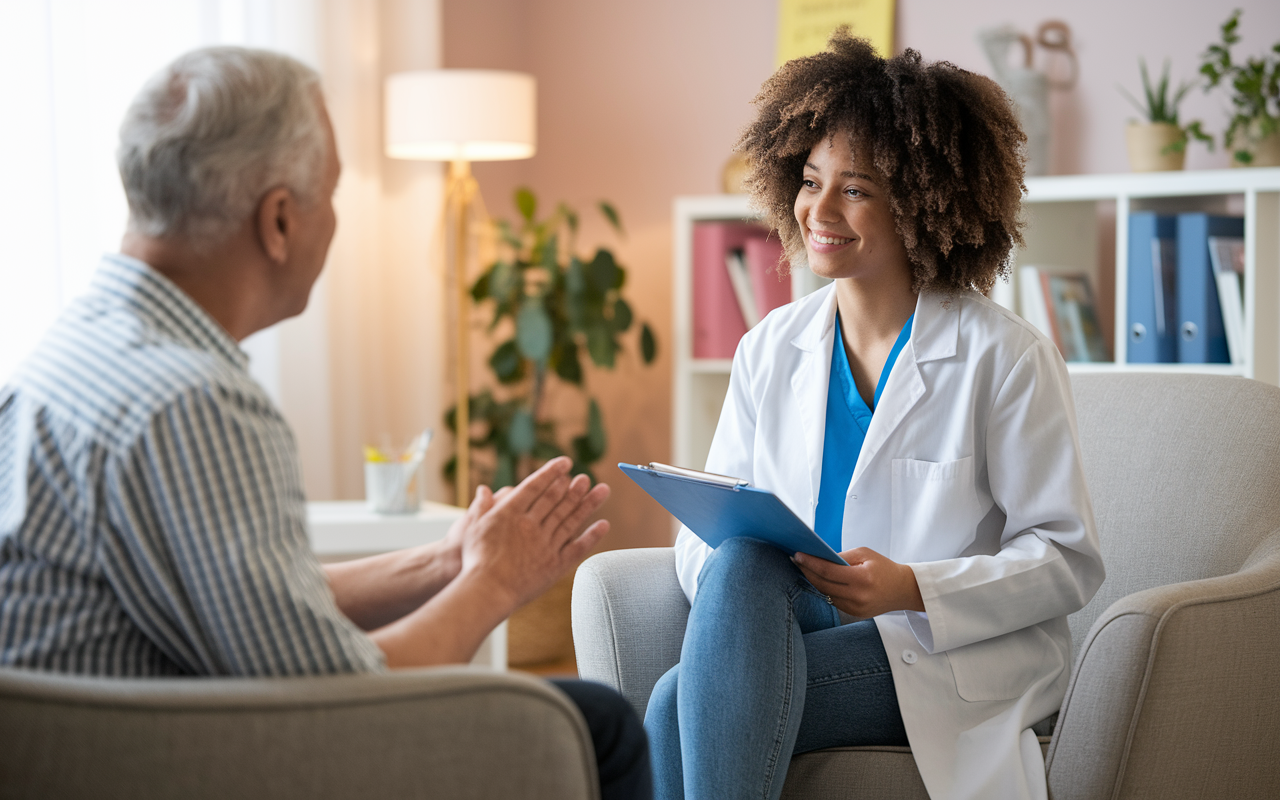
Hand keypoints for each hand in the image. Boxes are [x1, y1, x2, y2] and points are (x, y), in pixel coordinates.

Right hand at [457, 457, 610, 613]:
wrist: (487, 590)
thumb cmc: (474, 560)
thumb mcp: (471, 529)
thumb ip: (480, 507)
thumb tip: (483, 489)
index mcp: (511, 513)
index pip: (535, 486)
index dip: (551, 472)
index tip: (564, 463)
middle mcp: (532, 525)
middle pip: (556, 500)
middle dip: (572, 487)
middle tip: (585, 477)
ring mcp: (546, 544)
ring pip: (570, 519)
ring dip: (588, 504)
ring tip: (602, 490)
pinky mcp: (555, 564)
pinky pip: (578, 547)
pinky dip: (592, 535)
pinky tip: (604, 525)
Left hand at [793, 547, 924, 618]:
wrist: (902, 589)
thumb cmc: (884, 568)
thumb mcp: (865, 554)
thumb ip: (842, 555)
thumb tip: (819, 557)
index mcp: (862, 579)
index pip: (828, 571)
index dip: (810, 563)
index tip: (797, 555)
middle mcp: (858, 596)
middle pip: (823, 584)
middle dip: (807, 571)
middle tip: (796, 561)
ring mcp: (856, 608)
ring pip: (826, 594)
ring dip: (813, 581)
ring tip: (804, 569)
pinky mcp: (855, 614)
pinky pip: (833, 601)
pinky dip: (824, 590)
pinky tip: (819, 580)